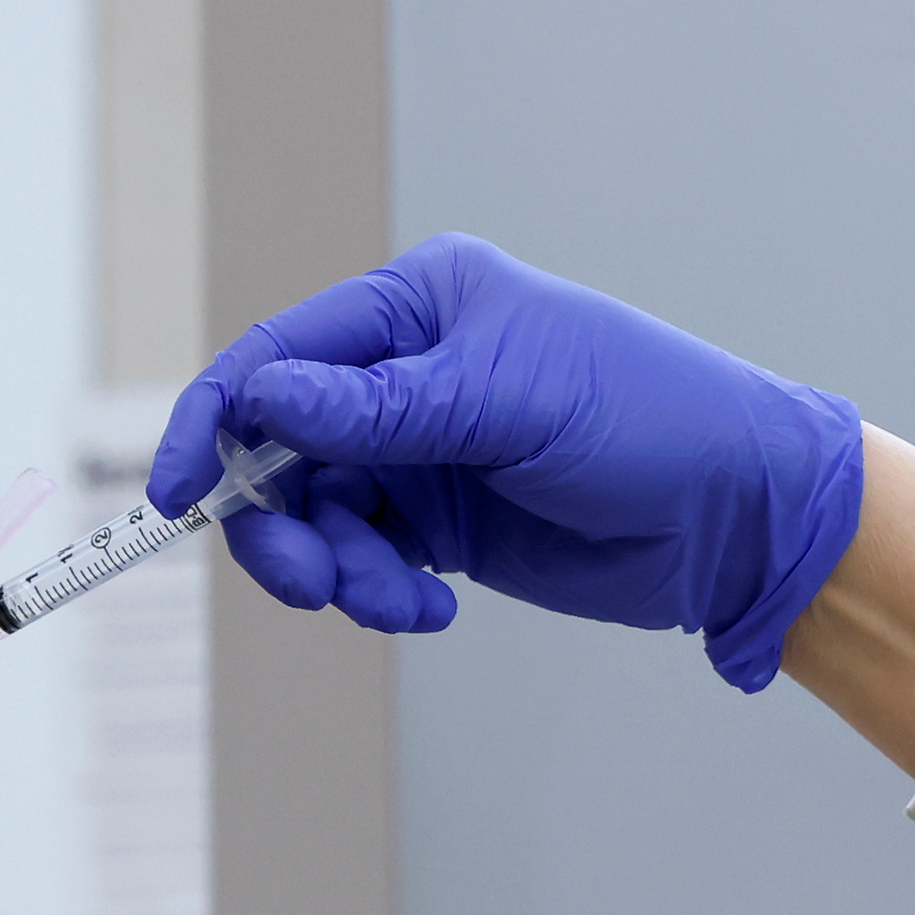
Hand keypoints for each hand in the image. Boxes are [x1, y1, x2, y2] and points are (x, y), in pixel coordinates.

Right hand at [151, 234, 867, 690]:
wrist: (740, 516)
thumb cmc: (648, 421)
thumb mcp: (508, 405)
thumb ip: (379, 409)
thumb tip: (262, 400)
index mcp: (417, 307)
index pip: (277, 359)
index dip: (211, 424)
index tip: (174, 498)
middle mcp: (404, 373)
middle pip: (277, 451)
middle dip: (281, 525)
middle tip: (314, 585)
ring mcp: (421, 451)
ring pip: (316, 519)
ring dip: (338, 571)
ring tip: (399, 604)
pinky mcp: (441, 522)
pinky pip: (364, 560)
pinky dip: (379, 593)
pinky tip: (434, 608)